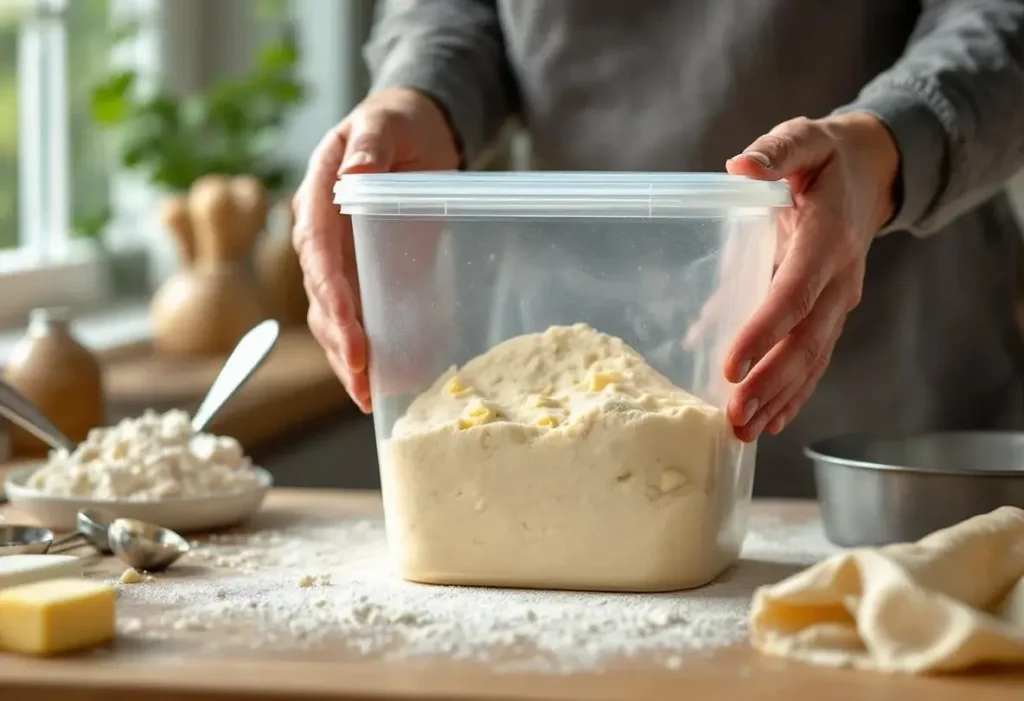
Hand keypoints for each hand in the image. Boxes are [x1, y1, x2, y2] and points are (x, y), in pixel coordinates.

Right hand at [292, 88, 459, 411]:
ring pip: (333, 317)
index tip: (349, 323)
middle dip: (340, 339)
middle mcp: (320, 234)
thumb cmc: (400, 124)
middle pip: (321, 295)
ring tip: (368, 394)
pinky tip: (382, 382)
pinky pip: (357, 319)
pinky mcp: (361, 275)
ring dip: (347, 357)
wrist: (415, 131)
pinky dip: (366, 351)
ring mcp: (338, 259)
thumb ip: (370, 145)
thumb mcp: (387, 122)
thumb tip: (353, 174)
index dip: (330, 289)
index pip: (316, 249)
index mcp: (318, 196)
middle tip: (363, 377)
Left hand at [723, 113, 899, 440]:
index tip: (731, 366)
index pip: (794, 293)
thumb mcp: (803, 140)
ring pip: (813, 360)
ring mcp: (840, 300)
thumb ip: (776, 151)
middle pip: (806, 341)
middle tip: (734, 417)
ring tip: (744, 433)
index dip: (764, 332)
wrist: (872, 172)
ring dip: (779, 399)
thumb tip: (742, 166)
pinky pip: (816, 360)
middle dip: (770, 383)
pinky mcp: (832, 313)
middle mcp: (840, 278)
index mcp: (827, 238)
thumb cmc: (826, 158)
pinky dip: (794, 393)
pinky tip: (769, 422)